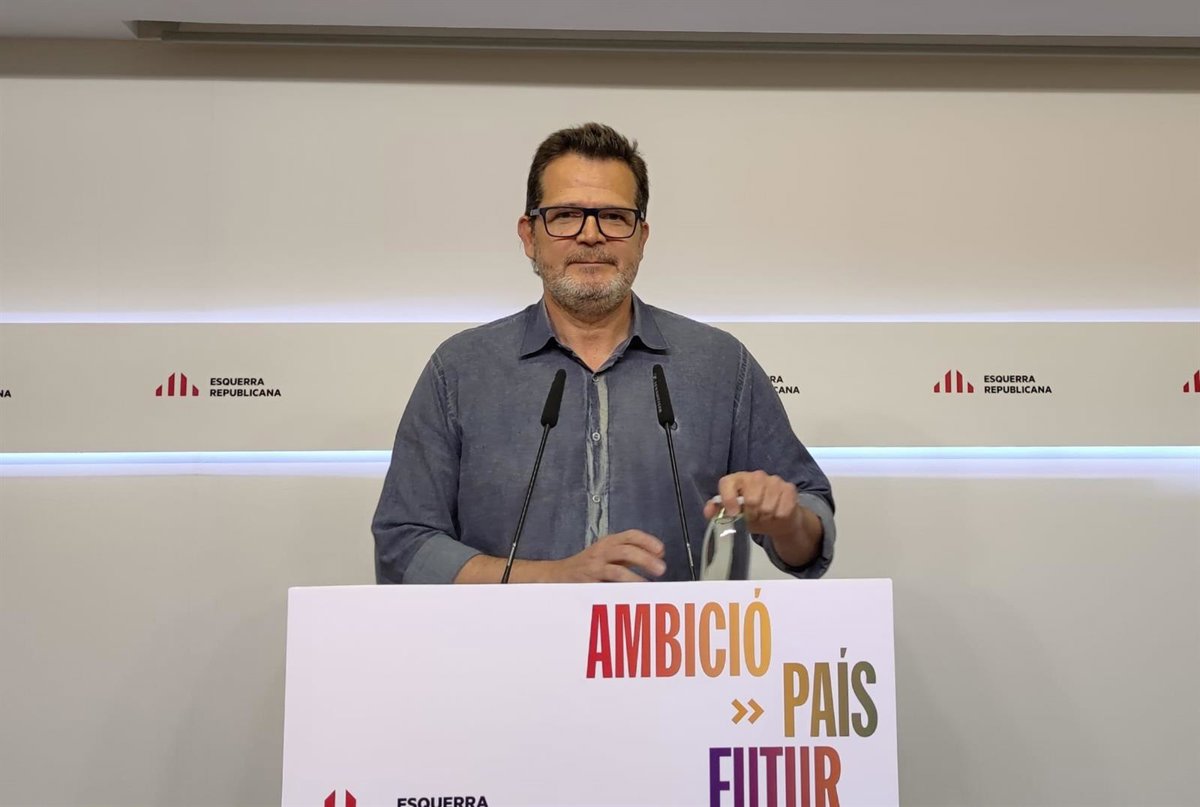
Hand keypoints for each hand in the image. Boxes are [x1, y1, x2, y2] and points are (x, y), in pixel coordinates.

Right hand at [548, 530, 665, 582]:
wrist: (557, 575)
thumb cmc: (588, 566)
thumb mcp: (608, 554)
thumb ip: (630, 554)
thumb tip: (659, 554)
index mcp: (609, 542)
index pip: (631, 535)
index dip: (647, 541)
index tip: (661, 551)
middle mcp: (601, 551)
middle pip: (627, 550)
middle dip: (646, 559)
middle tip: (661, 569)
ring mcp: (594, 567)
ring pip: (617, 570)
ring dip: (635, 578)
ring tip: (648, 585)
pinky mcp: (588, 583)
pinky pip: (605, 587)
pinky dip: (619, 592)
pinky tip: (629, 596)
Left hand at [703, 470, 801, 539]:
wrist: (780, 518)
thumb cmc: (753, 514)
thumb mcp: (734, 514)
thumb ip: (719, 511)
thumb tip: (708, 511)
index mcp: (738, 479)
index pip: (728, 483)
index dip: (729, 499)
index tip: (733, 514)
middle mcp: (756, 475)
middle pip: (751, 499)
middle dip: (752, 514)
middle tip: (753, 517)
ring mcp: (774, 480)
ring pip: (767, 507)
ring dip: (765, 518)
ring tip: (765, 517)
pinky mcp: (789, 489)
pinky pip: (781, 510)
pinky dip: (778, 518)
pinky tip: (777, 515)